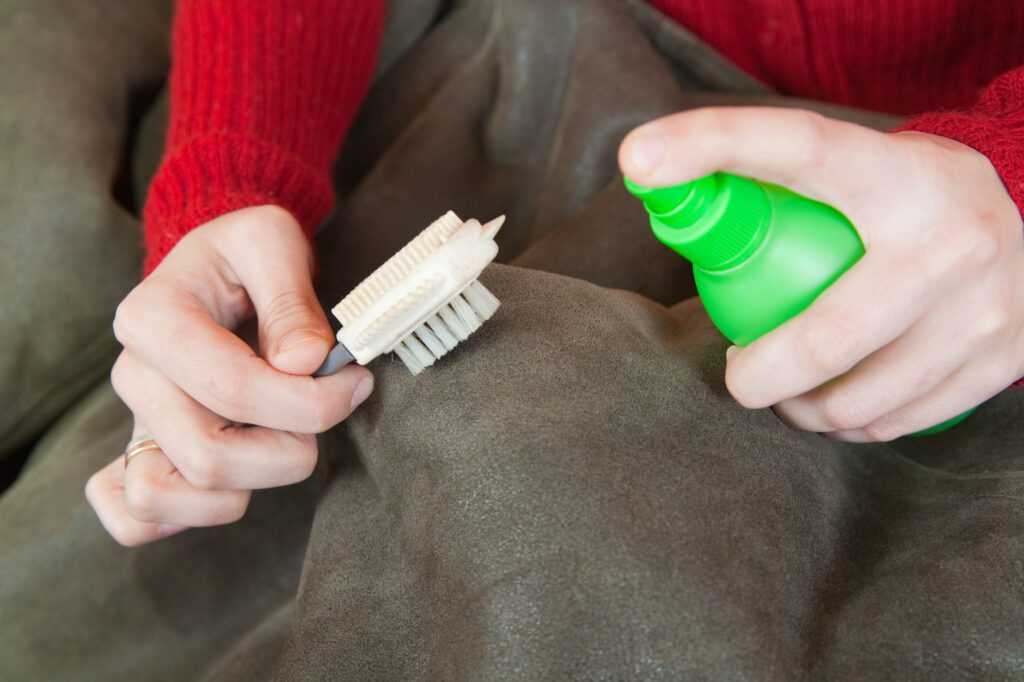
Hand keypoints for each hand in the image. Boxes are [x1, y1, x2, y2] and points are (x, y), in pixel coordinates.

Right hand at [86, 206, 372, 544]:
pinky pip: (131, 514)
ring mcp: (135, 418)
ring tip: (282, 445)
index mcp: (153, 318)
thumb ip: (290, 298)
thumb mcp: (273, 241)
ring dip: (244, 489)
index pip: (233, 389)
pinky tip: (232, 486)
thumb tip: (304, 360)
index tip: (354, 383)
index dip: (309, 401)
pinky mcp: (143, 450)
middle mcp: (134, 374)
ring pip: (164, 496)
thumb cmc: (246, 251)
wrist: (219, 264)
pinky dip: (179, 518)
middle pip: (207, 456)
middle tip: (327, 412)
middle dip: (290, 450)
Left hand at [619, 107, 1023, 440]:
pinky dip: (852, 424)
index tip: (640, 158)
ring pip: (859, 399)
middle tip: (740, 375)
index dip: (714, 145)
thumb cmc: (909, 203)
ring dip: (803, 411)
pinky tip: (839, 407)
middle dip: (759, 377)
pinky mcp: (1003, 359)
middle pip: (826, 338)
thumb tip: (673, 205)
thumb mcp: (863, 171)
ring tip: (788, 396)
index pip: (797, 147)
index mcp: (896, 175)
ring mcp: (982, 308)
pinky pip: (898, 421)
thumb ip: (785, 186)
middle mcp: (948, 240)